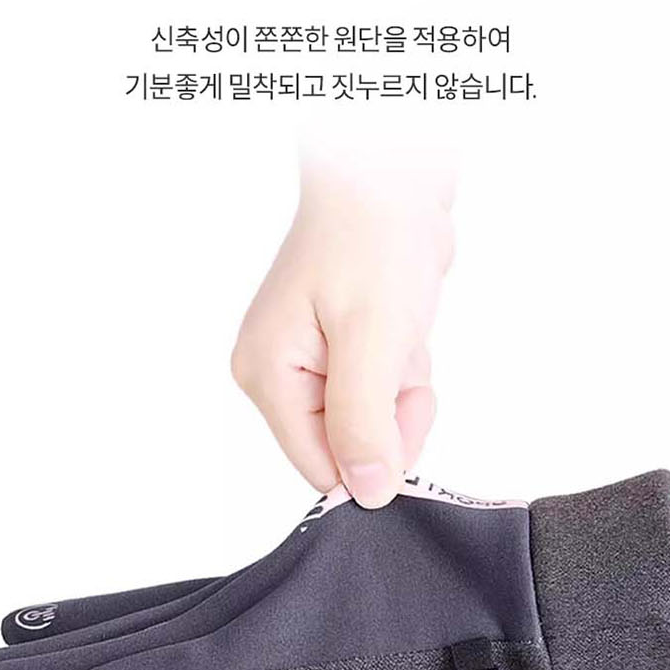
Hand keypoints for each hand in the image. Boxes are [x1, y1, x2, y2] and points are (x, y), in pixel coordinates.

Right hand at [231, 159, 454, 506]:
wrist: (390, 176)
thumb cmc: (371, 238)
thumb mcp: (372, 339)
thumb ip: (364, 424)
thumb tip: (368, 494)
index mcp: (266, 374)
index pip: (320, 465)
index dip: (373, 453)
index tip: (400, 403)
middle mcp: (277, 373)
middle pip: (347, 445)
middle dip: (391, 410)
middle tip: (398, 354)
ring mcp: (308, 361)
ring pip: (372, 418)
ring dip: (402, 384)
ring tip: (397, 329)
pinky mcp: (338, 349)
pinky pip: (381, 389)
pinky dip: (403, 366)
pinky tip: (400, 324)